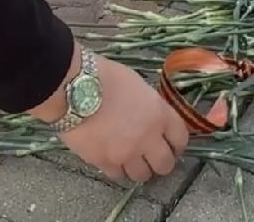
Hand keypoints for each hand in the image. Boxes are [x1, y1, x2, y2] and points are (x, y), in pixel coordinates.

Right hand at [46, 52, 189, 182]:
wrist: (74, 88)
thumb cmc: (105, 77)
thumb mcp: (138, 86)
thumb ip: (150, 106)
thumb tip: (151, 117)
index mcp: (159, 114)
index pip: (180, 139)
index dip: (177, 144)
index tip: (172, 145)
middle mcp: (147, 138)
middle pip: (165, 164)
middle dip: (161, 161)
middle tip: (153, 157)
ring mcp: (126, 153)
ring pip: (142, 175)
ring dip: (139, 168)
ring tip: (131, 159)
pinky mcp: (104, 163)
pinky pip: (118, 175)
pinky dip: (117, 169)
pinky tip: (113, 158)